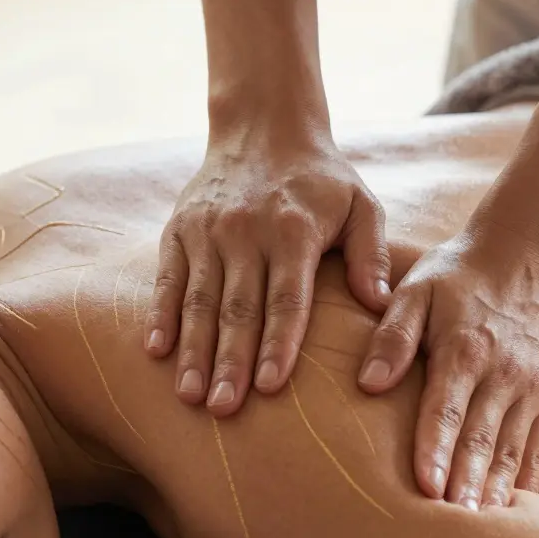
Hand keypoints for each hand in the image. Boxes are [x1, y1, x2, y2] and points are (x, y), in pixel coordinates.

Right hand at [145, 133, 390, 414]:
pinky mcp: (179, 230)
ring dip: (194, 350)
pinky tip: (156, 352)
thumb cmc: (321, 180)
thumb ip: (371, 255)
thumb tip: (381, 306)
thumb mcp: (361, 206)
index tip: (271, 386)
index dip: (278, 344)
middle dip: (230, 362)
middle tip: (225, 409)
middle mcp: (246, 232)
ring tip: (190, 395)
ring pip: (199, 300)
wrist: (263, 128)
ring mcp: (208, 232)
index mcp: (293, 231)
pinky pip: (167, 279)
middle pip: (238, 308)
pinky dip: (160, 316)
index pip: (286, 298)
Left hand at [358, 226, 538, 507]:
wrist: (523, 256)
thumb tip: (368, 382)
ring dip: (494, 490)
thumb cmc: (455, 277)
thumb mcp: (416, 291)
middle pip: (482, 439)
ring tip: (480, 531)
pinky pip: (535, 446)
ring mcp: (531, 388)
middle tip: (453, 527)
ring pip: (511, 450)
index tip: (426, 488)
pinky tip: (511, 513)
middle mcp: (503, 374)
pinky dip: (524, 480)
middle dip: (467, 484)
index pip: (446, 410)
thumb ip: (391, 336)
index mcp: (465, 349)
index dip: (435, 450)